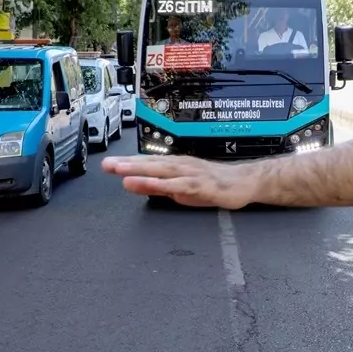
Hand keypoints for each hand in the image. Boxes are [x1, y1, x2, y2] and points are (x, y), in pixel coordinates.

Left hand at [102, 155, 258, 208]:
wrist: (245, 182)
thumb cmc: (214, 185)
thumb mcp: (181, 188)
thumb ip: (159, 187)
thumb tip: (136, 185)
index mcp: (175, 166)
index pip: (147, 163)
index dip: (127, 164)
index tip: (108, 164)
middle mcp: (181, 165)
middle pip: (150, 164)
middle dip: (128, 164)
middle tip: (108, 165)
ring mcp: (190, 174)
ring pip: (161, 171)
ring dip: (140, 170)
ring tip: (121, 171)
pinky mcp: (200, 185)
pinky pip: (178, 184)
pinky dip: (162, 183)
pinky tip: (149, 183)